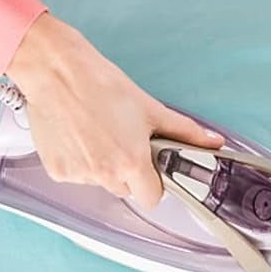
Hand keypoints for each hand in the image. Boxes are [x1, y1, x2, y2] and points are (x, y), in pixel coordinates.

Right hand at [4, 11, 226, 210]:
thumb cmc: (101, 85)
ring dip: (101, 164)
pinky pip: (76, 175)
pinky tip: (77, 134)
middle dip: (126, 170)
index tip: (148, 165)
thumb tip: (213, 142)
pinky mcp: (57, 171)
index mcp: (131, 162)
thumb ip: (185, 131)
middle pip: (124, 189)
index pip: (151, 198)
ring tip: (95, 131)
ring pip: (99, 181)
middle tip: (120, 138)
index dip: (152, 181)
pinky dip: (78, 161)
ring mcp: (78, 175)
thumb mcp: (149, 108)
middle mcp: (104, 175)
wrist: (58, 73)